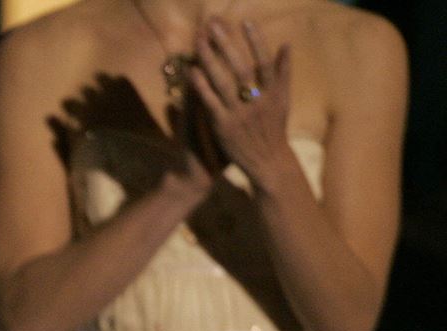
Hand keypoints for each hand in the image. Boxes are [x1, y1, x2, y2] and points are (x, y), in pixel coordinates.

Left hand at [189, 18, 296, 190]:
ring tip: (199, 41)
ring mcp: (240, 114)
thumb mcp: (283, 101)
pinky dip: (201, 86)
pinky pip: (210, 102)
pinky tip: (191, 70)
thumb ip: (283, 73)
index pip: (264, 61)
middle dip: (228, 45)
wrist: (267, 162)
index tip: (246, 22)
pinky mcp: (224, 126)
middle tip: (214, 24)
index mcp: (273, 93)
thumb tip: (286, 44)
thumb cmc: (273, 130)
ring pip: (223, 82)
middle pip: (241, 67)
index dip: (256, 41)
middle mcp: (258, 101)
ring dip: (210, 60)